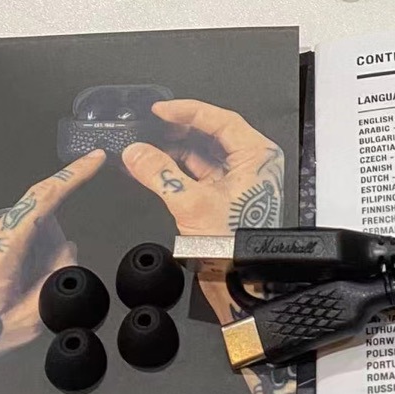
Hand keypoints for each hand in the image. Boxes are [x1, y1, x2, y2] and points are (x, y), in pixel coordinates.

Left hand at [0, 150, 104, 393]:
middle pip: (24, 223)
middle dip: (34, 246)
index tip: (94, 160)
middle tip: (21, 287)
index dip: (74, 175)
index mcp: (2, 246)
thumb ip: (53, 283)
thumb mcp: (20, 325)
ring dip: (2, 254)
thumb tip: (67, 253)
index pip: (46, 197)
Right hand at [122, 99, 284, 238]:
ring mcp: (239, 179)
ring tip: (146, 147)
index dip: (188, 111)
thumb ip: (160, 174)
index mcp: (256, 155)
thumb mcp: (193, 204)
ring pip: (203, 152)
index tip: (161, 110)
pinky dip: (176, 168)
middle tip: (151, 127)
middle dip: (178, 130)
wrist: (242, 283)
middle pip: (211, 133)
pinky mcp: (225, 195)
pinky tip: (153, 167)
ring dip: (174, 149)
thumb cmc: (235, 246)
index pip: (220, 120)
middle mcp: (251, 163)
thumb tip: (137, 153)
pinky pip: (199, 171)